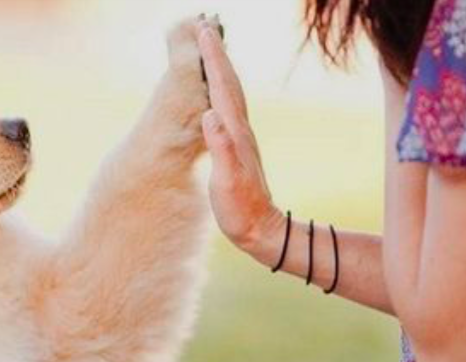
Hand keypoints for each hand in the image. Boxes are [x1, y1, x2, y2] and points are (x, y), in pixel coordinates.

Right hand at [196, 20, 282, 261]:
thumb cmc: (240, 210)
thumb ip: (220, 149)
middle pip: (228, 82)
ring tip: (210, 49)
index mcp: (234, 133)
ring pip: (230, 92)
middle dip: (217, 53)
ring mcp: (240, 137)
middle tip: (205, 27)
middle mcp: (240, 129)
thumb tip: (209, 116)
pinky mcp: (237, 146)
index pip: (221, 88)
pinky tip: (216, 90)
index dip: (213, 59)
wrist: (262, 229)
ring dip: (220, 67)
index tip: (203, 32)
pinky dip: (221, 89)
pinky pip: (228, 106)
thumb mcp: (227, 182)